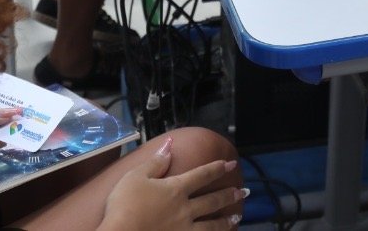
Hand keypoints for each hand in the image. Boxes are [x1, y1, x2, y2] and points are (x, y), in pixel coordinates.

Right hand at [101, 138, 244, 229]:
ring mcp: (184, 229)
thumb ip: (156, 162)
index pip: (202, 175)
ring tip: (237, 217)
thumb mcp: (136, 176)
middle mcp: (185, 208)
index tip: (231, 164)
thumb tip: (170, 144)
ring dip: (226, 220)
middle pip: (212, 200)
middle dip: (228, 194)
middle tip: (243, 192)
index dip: (217, 168)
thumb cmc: (124, 204)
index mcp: (176, 188)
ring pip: (212, 225)